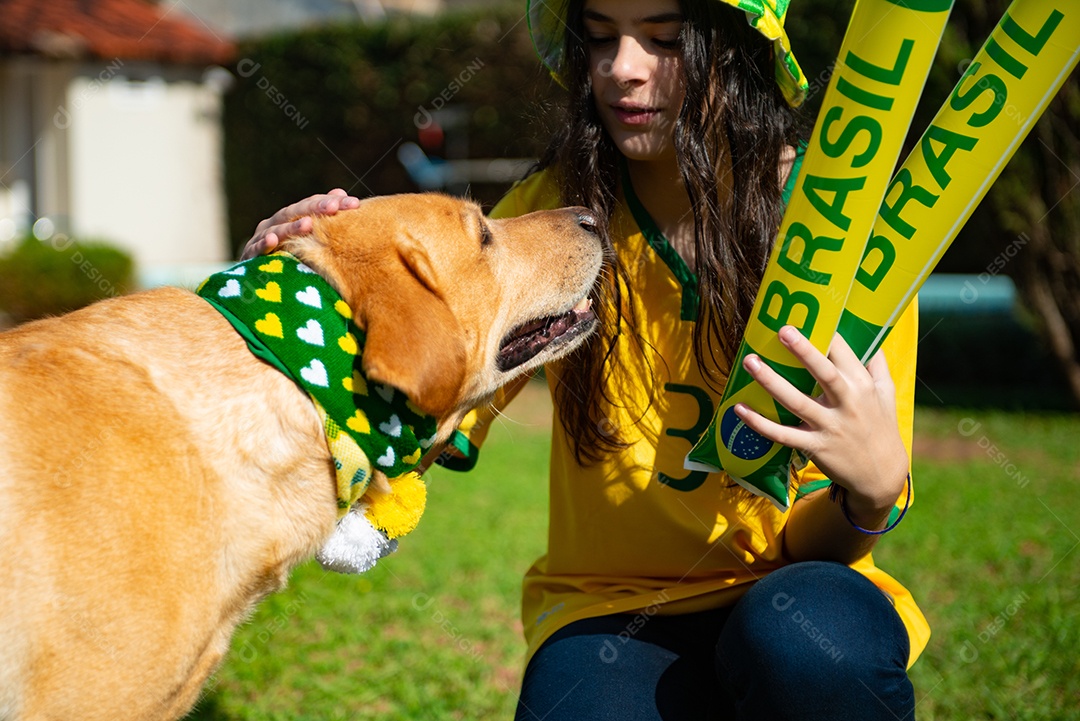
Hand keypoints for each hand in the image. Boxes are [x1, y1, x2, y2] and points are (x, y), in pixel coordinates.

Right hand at [241, 189, 360, 259]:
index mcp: (292, 217)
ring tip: (308, 224)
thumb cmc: (288, 256)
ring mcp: (261, 236)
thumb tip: (340, 192)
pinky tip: (272, 240)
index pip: (313, 204)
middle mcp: (276, 223)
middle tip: (335, 206)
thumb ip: (321, 217)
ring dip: (292, 227)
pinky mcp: (250, 255)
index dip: (333, 202)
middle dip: (316, 208)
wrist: (254, 279)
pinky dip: (263, 243)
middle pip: (296, 211)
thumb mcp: (307, 239)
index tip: (355, 204)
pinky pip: (256, 248)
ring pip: (278, 228)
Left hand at [733, 325, 908, 516]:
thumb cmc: (881, 427)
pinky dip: (760, 423)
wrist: (882, 476)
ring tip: (750, 361)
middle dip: (804, 351)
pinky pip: (783, 435)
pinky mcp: (815, 447)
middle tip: (782, 329)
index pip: (845, 354)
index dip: (828, 333)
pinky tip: (739, 409)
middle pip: (824, 373)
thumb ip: (877, 364)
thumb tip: (870, 334)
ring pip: (797, 402)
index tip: (810, 312)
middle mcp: (847, 404)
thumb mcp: (887, 393)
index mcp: (862, 386)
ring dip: (772, 382)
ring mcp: (830, 427)